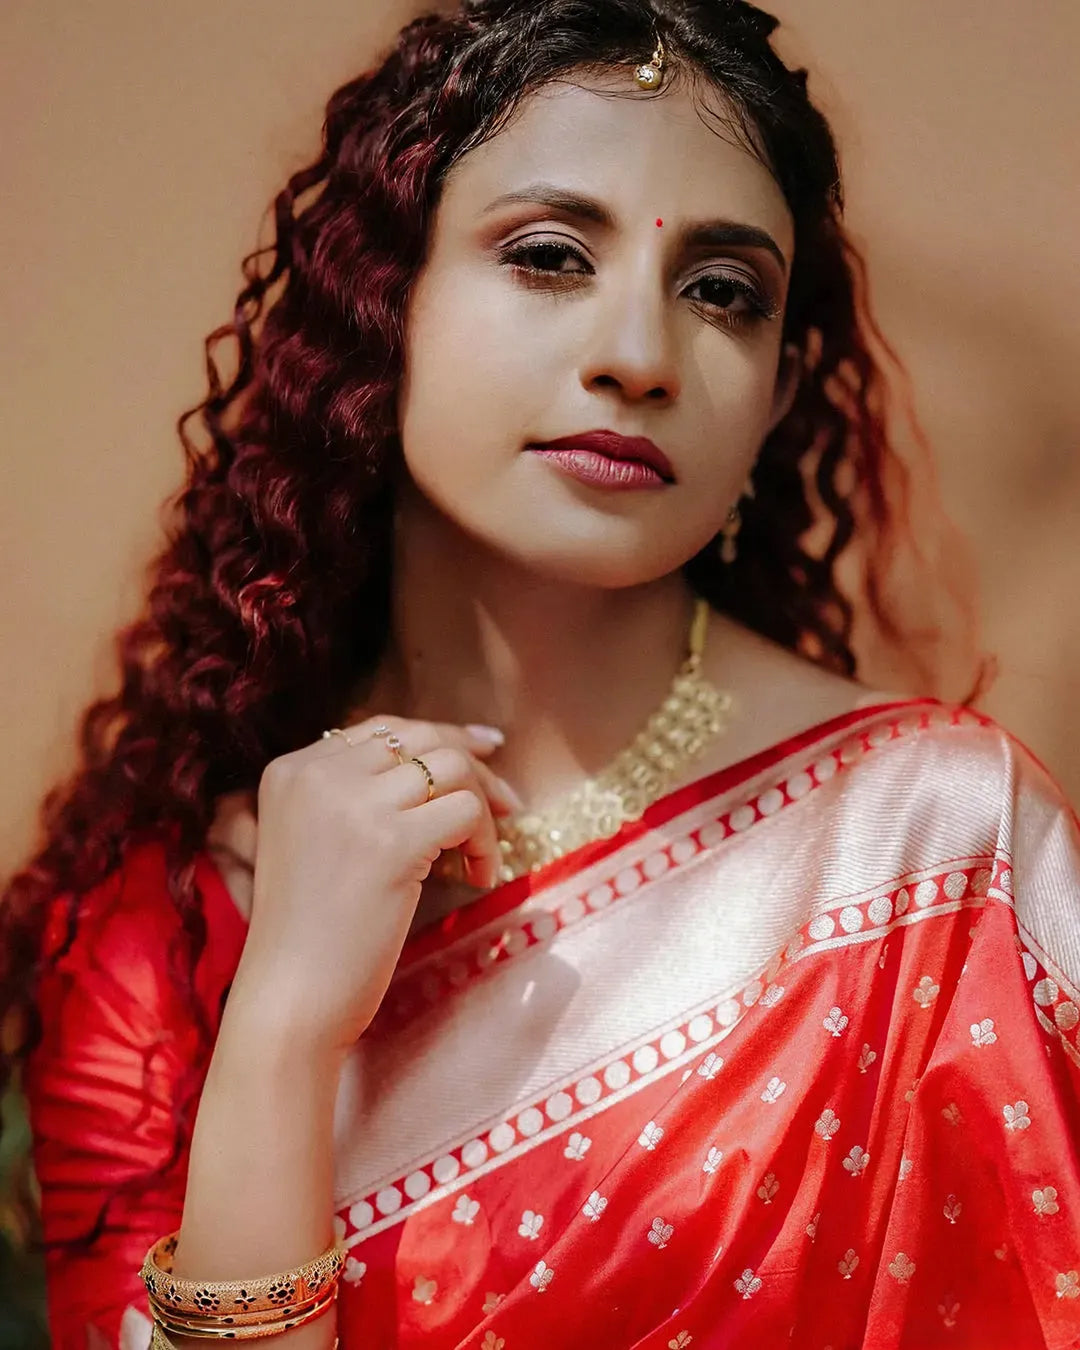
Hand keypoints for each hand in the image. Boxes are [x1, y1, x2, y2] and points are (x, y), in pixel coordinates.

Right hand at [231, 717, 519, 1053]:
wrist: (289, 999)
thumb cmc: (306, 936)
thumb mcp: (311, 842)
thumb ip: (352, 798)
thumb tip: (438, 765)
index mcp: (291, 770)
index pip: (380, 730)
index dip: (437, 737)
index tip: (482, 750)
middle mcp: (318, 774)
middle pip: (421, 738)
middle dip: (473, 763)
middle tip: (508, 799)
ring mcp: (355, 804)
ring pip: (451, 768)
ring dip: (483, 807)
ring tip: (482, 855)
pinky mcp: (392, 841)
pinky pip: (467, 811)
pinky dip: (486, 842)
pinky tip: (478, 878)